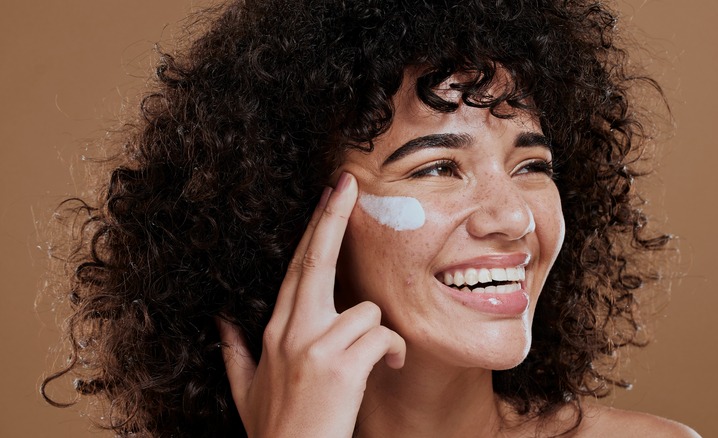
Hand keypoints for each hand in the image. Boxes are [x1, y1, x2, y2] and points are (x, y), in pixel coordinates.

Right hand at [217, 172, 406, 437]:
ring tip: (378, 359)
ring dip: (379, 334)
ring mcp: (314, 346)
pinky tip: (387, 367)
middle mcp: (291, 331)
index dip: (312, 230)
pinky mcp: (340, 366)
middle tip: (346, 183)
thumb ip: (234, 352)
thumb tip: (222, 323)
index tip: (326, 198)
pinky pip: (381, 336)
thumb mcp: (244, 390)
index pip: (295, 268)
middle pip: (314, 261)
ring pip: (365, 310)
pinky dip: (392, 351)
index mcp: (273, 331)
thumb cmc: (276, 431)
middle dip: (332, 217)